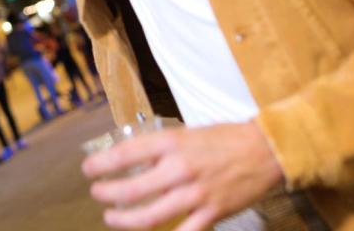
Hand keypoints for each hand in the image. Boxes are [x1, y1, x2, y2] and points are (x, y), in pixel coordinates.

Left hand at [81, 121, 283, 230]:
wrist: (265, 150)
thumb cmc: (223, 139)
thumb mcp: (185, 133)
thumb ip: (160, 148)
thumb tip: (132, 161)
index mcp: (171, 143)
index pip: (124, 155)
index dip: (100, 165)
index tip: (88, 170)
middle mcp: (179, 169)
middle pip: (131, 190)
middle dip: (106, 195)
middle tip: (98, 194)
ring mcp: (195, 194)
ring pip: (149, 216)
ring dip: (124, 219)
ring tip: (111, 217)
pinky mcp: (211, 213)